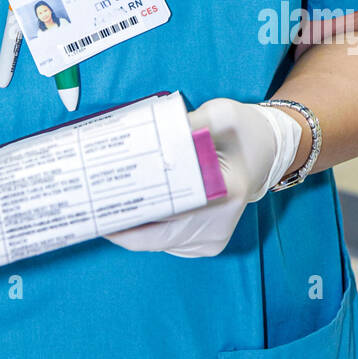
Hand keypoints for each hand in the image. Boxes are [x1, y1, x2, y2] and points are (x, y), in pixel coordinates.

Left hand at [103, 97, 302, 256]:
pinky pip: (167, 242)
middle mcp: (218, 227)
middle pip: (154, 237)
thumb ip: (187, 124)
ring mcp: (213, 240)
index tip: (98, 209)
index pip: (164, 220)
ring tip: (101, 205)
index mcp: (223, 195)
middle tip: (89, 207)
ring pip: (158, 242)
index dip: (127, 221)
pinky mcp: (208, 244)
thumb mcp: (219, 114)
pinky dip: (146, 229)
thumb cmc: (243, 130)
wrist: (269, 152)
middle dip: (119, 224)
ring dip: (131, 226)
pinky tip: (127, 211)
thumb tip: (147, 134)